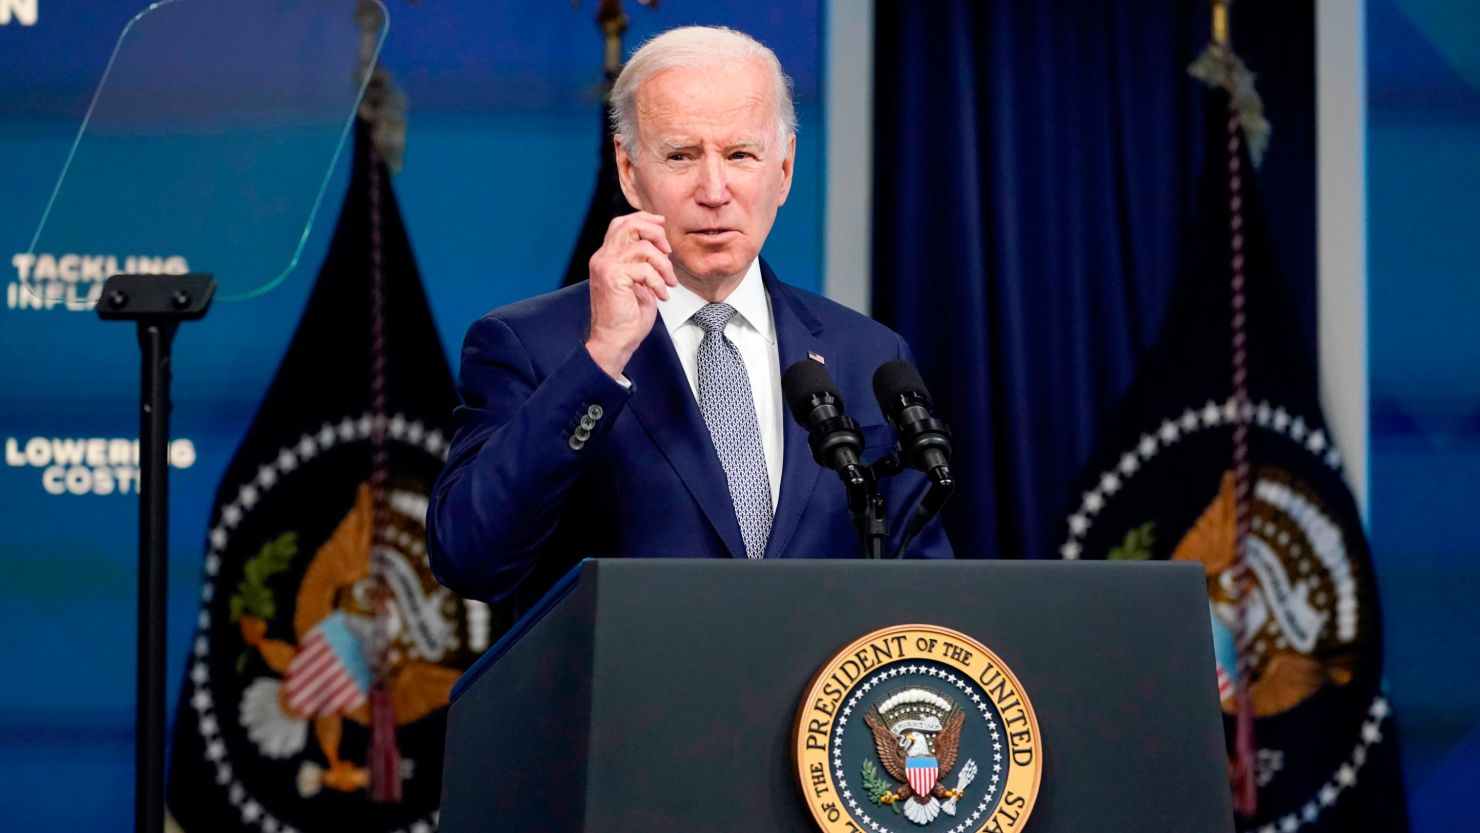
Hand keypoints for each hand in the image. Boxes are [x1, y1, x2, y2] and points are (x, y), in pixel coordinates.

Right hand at [585, 211, 677, 378]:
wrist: (614, 342)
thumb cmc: (626, 318)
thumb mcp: (638, 284)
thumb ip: (643, 263)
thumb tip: (660, 246)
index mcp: (606, 257)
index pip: (621, 224)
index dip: (644, 219)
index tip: (662, 227)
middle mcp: (602, 258)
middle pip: (629, 225)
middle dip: (655, 234)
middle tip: (668, 252)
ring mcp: (606, 267)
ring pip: (643, 247)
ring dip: (663, 265)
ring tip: (668, 282)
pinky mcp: (613, 278)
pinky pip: (645, 269)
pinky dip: (659, 282)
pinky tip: (661, 295)